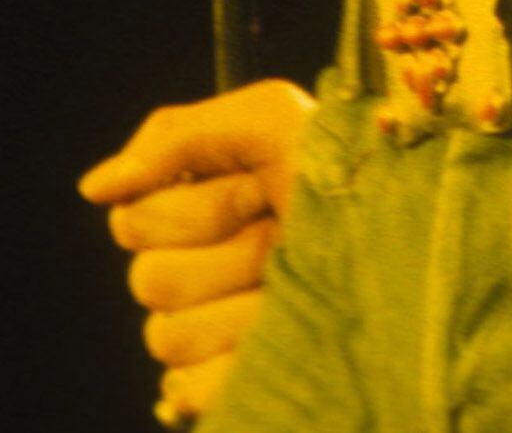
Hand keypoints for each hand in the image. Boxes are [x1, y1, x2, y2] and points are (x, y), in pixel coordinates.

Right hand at [77, 77, 313, 422]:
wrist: (419, 237)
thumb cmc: (347, 169)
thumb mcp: (270, 120)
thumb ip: (173, 138)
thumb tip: (92, 190)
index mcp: (193, 214)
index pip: (132, 222)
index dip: (199, 207)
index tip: (260, 189)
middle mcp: (196, 274)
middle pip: (149, 280)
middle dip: (232, 251)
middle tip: (289, 237)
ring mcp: (213, 336)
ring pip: (168, 336)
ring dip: (243, 306)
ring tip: (298, 286)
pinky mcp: (234, 385)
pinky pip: (188, 392)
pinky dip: (228, 372)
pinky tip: (278, 340)